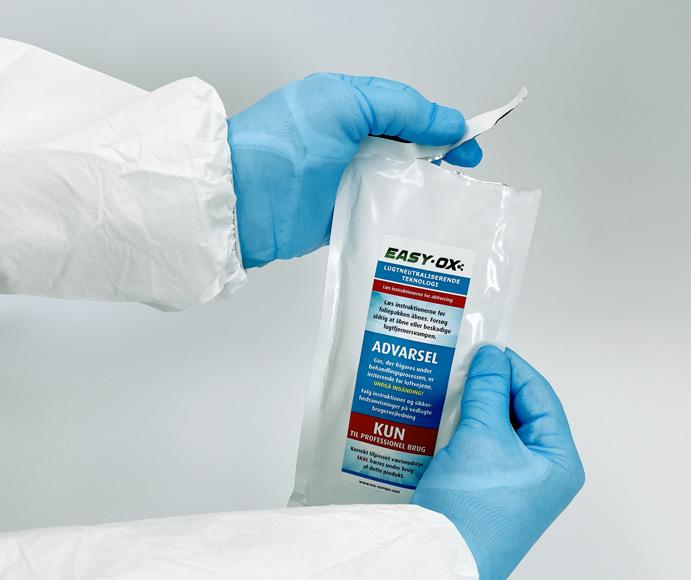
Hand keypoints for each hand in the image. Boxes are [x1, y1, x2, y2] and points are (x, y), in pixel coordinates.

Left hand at [227, 73, 481, 266]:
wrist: (242, 202)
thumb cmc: (285, 144)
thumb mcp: (346, 104)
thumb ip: (401, 107)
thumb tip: (448, 124)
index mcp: (347, 107)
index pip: (405, 112)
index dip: (440, 125)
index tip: (468, 143)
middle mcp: (347, 143)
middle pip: (404, 148)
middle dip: (438, 159)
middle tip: (465, 174)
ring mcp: (344, 180)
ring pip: (395, 182)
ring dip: (422, 190)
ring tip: (451, 201)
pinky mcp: (339, 216)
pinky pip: (378, 215)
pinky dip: (400, 218)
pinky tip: (423, 224)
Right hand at [412, 346, 584, 579]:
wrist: (440, 554)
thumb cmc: (472, 505)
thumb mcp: (482, 436)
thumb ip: (488, 389)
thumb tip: (491, 355)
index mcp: (558, 459)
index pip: (539, 396)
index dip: (511, 368)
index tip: (483, 347)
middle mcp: (542, 469)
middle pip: (517, 410)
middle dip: (489, 386)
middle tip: (461, 364)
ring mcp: (514, 479)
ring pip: (495, 425)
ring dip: (472, 404)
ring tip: (449, 384)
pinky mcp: (488, 485)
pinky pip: (480, 443)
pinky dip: (463, 425)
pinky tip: (442, 412)